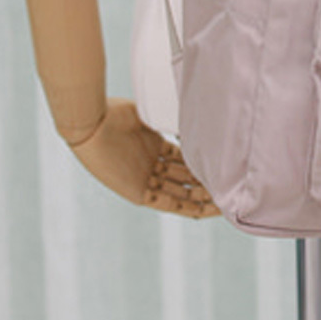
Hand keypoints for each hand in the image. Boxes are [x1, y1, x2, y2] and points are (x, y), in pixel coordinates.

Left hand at [70, 97, 219, 217]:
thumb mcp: (147, 114)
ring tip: (222, 203)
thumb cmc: (114, 113)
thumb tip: (192, 108)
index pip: (183, 160)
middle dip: (206, 184)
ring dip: (199, 198)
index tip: (221, 167)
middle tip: (229, 189)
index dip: (202, 165)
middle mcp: (151, 165)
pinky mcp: (136, 192)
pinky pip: (166, 202)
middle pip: (184, 178)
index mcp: (153, 145)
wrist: (91, 125)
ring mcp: (144, 179)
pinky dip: (183, 207)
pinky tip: (201, 211)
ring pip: (179, 192)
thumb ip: (167, 117)